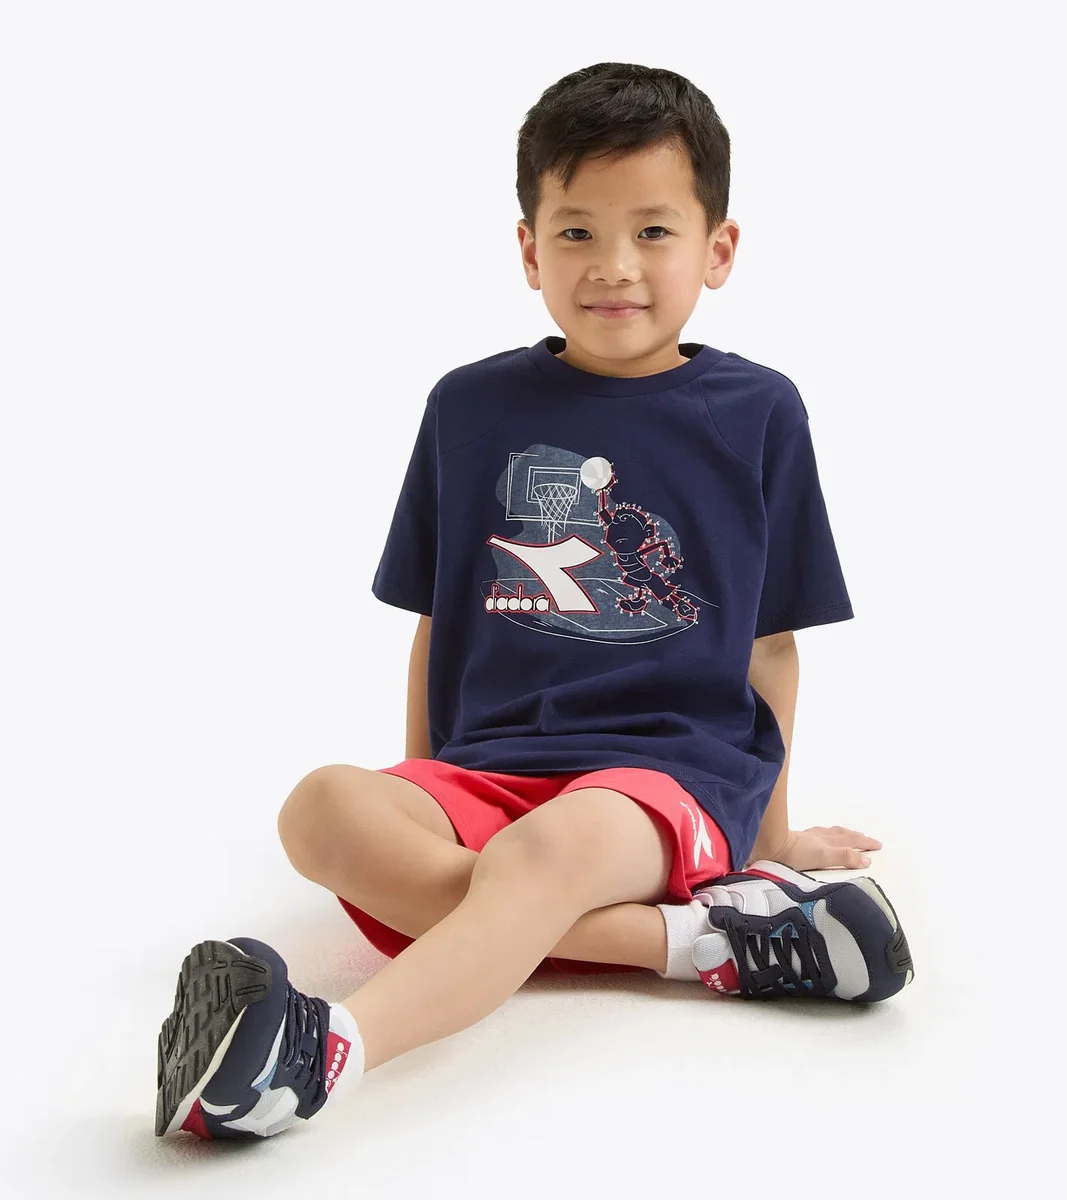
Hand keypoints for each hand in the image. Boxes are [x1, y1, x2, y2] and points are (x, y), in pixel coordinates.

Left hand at [746, 826, 882, 871]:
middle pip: (841, 835)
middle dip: (855, 837)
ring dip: (840, 834)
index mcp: (826, 842)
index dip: (864, 844)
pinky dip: (823, 835)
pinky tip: (817, 837)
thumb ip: (844, 857)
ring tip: (846, 835)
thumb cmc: (791, 853)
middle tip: (866, 838)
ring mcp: (805, 837)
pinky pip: (814, 835)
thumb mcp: (823, 856)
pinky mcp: (793, 840)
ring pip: (828, 833)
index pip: (850, 841)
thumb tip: (865, 859)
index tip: (877, 845)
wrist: (765, 846)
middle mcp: (817, 837)